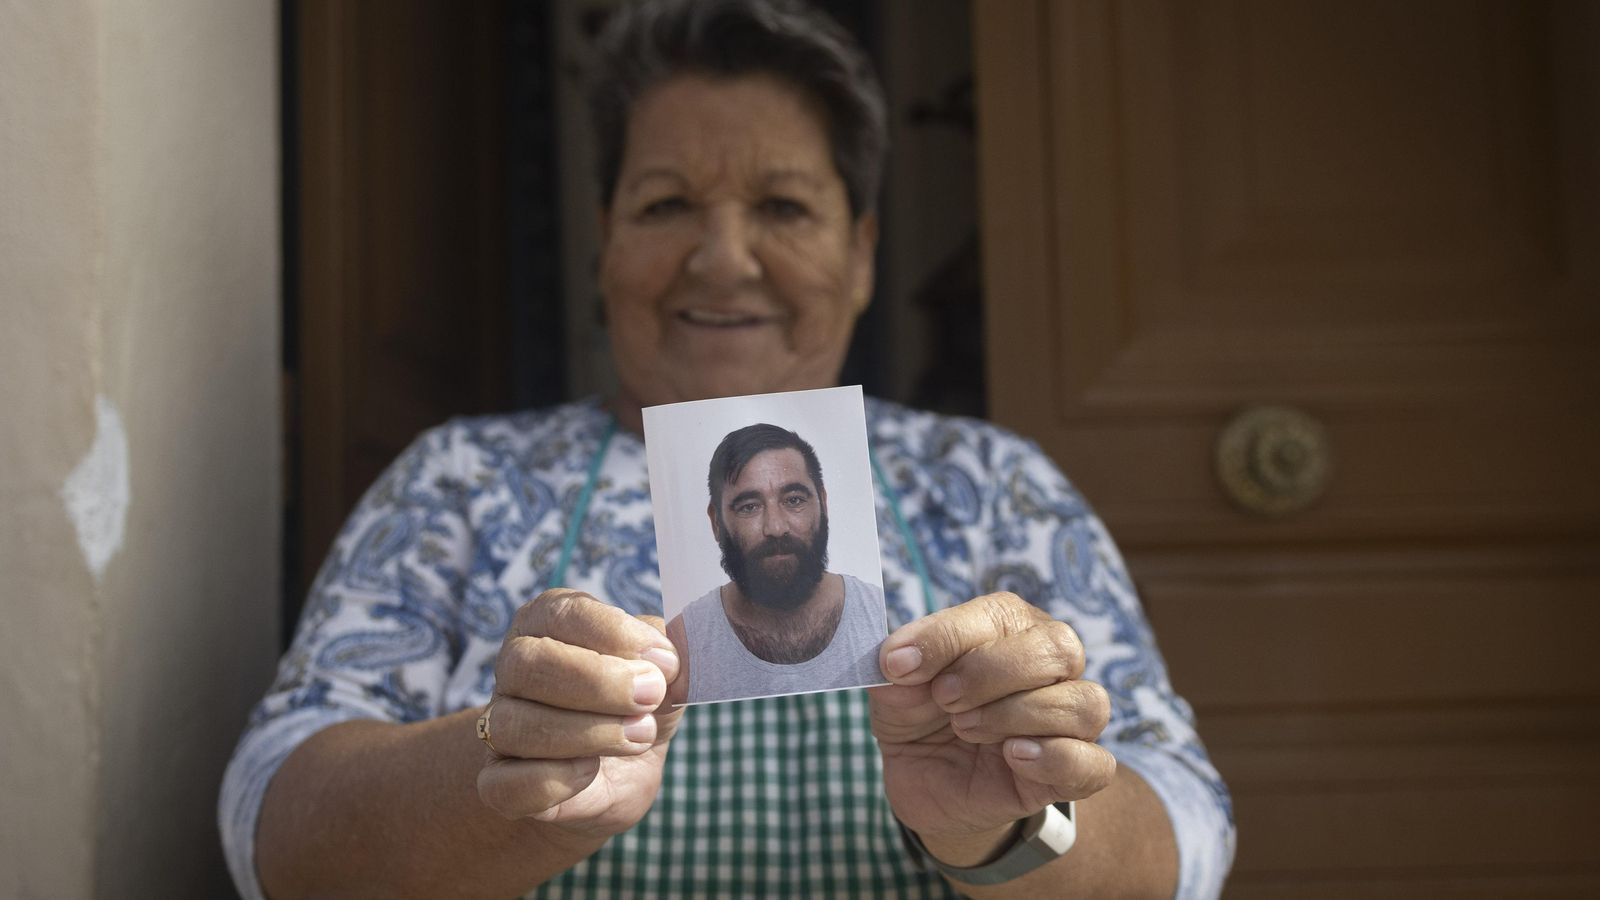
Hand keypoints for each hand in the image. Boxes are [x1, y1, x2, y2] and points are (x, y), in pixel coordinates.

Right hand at [475, 588, 683, 837]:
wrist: (623, 773)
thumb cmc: (639, 704)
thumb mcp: (664, 672)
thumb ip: (668, 656)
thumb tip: (668, 661)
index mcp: (548, 622)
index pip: (562, 613)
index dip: (613, 633)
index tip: (663, 660)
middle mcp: (514, 668)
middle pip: (528, 664)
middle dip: (599, 682)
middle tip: (651, 696)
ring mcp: (498, 727)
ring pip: (516, 725)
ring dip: (589, 733)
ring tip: (641, 735)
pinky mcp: (498, 782)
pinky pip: (506, 784)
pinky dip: (553, 780)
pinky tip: (591, 771)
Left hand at [870, 591, 1114, 850]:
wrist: (924, 781)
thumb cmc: (918, 717)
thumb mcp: (894, 689)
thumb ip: (897, 667)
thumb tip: (898, 657)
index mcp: (1011, 627)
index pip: (1000, 614)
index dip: (947, 637)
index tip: (898, 665)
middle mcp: (1051, 665)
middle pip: (1058, 649)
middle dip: (990, 673)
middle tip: (943, 698)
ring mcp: (1068, 720)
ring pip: (1084, 703)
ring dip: (1017, 715)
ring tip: (966, 728)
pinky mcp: (1073, 772)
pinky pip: (1095, 763)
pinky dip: (1056, 758)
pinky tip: (1012, 757)